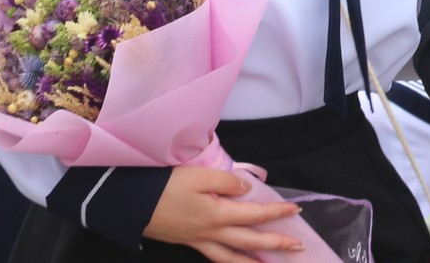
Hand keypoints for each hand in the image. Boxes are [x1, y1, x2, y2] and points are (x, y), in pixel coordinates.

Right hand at [145, 165, 301, 261]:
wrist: (131, 204)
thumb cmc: (165, 186)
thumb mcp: (198, 175)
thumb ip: (226, 182)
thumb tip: (247, 191)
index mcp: (217, 214)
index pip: (255, 215)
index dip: (277, 213)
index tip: (296, 210)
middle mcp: (211, 233)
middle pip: (249, 243)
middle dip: (276, 244)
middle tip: (298, 247)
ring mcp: (199, 240)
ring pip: (232, 258)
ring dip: (254, 262)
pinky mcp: (188, 242)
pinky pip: (215, 256)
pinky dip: (230, 260)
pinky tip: (236, 260)